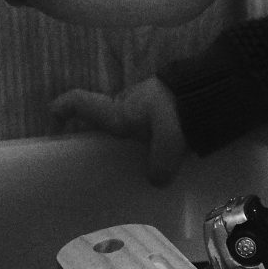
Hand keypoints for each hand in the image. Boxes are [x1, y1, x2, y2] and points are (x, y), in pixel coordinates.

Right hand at [50, 77, 188, 184]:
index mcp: (119, 111)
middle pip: (104, 113)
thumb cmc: (180, 110)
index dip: (64, 107)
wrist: (214, 86)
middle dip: (98, 128)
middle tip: (98, 154)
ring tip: (136, 160)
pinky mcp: (165, 104)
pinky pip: (151, 122)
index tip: (53, 116)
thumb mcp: (169, 142)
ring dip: (131, 134)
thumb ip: (160, 166)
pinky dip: (152, 135)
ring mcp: (146, 102)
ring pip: (130, 118)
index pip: (82, 103)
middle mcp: (127, 104)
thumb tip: (155, 182)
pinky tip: (164, 152)